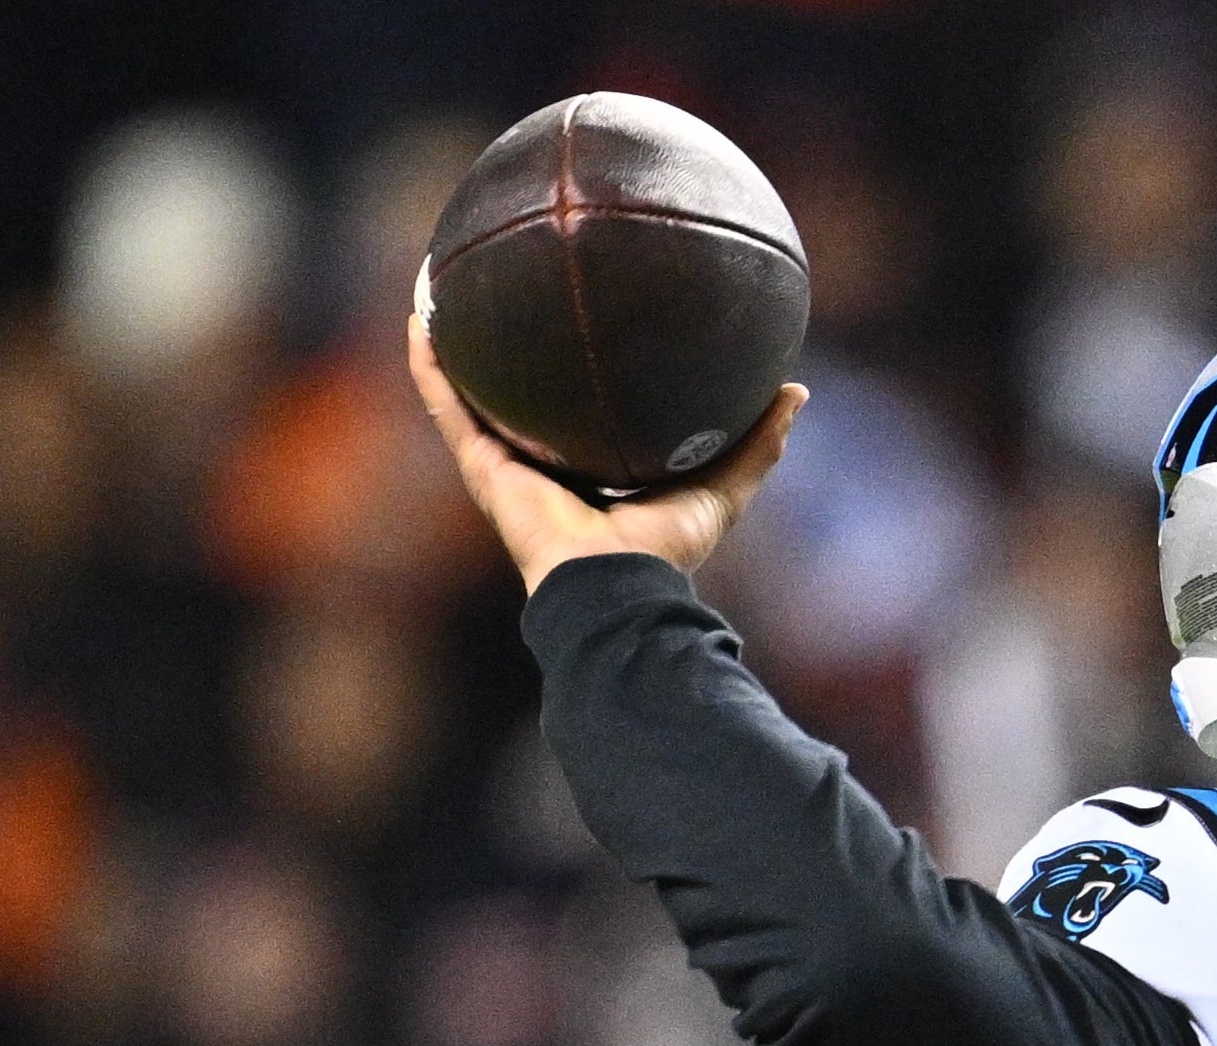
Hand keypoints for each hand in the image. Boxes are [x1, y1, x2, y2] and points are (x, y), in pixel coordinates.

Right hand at [406, 306, 804, 593]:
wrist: (616, 585)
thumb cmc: (667, 550)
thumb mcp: (722, 485)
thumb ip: (757, 443)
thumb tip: (796, 390)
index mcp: (593, 469)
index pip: (582, 413)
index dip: (579, 372)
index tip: (582, 322)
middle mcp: (543, 465)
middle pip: (520, 399)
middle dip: (510, 352)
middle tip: (508, 290)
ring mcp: (506, 465)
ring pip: (471, 395)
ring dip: (453, 346)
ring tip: (440, 289)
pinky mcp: (482, 466)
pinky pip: (448, 405)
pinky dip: (429, 364)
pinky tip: (420, 316)